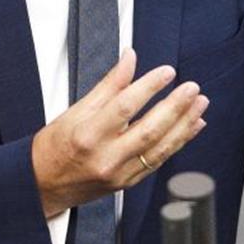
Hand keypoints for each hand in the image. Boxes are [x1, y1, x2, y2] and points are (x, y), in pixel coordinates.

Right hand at [31, 48, 208, 217]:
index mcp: (88, 134)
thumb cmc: (55, 146)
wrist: (43, 185)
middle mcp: (106, 157)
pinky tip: (192, 126)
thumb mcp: (75, 111)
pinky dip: (178, 143)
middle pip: (149, 130)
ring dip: (184, 125)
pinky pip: (159, 161)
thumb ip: (108, 85)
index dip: (149, 87)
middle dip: (175, 107)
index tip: (167, 72)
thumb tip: (130, 58)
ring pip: (160, 148)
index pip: (125, 106)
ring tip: (199, 104)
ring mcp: (119, 174)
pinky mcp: (128, 183)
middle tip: (192, 88)